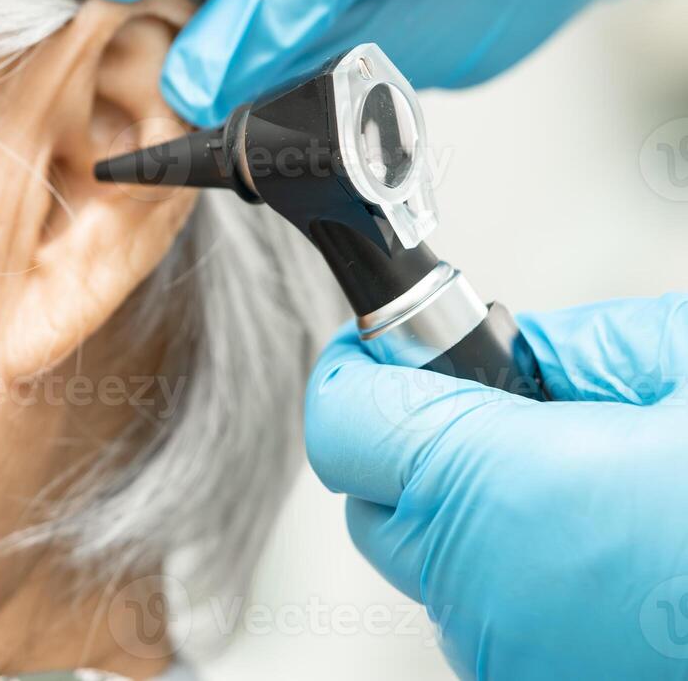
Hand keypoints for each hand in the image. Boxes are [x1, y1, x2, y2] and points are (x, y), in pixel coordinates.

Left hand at [305, 294, 687, 679]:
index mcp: (498, 492)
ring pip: (434, 568)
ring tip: (579, 485)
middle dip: (417, 443)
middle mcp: (487, 594)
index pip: (344, 422)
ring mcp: (518, 660)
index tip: (387, 352)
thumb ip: (571, 350)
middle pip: (378, 500)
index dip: (363, 372)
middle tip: (500, 408)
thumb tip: (513, 349)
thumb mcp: (681, 363)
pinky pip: (493, 620)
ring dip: (472, 518)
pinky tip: (606, 551)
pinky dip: (518, 578)